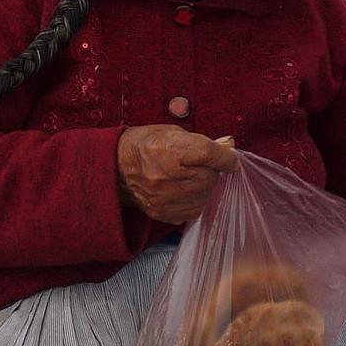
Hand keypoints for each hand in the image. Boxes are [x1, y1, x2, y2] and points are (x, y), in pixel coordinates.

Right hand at [115, 126, 237, 224]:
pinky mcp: (164, 213)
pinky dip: (196, 199)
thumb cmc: (145, 145)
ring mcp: (165, 197)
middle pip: (209, 176)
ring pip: (205, 194)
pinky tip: (184, 189)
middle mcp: (166, 175)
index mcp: (168, 148)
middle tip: (199, 164)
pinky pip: (195, 209)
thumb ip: (202, 141)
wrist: (116, 168)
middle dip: (211, 170)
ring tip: (189, 176)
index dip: (225, 156)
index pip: (208, 153)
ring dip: (204, 185)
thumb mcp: (172, 132)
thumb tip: (229, 144)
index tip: (230, 158)